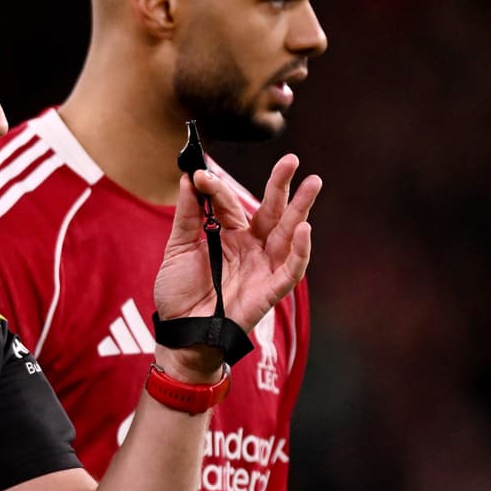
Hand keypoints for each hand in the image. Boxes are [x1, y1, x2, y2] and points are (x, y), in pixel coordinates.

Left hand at [152, 156, 319, 372]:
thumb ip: (187, 215)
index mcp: (228, 235)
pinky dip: (301, 249)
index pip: (229, 204)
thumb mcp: (177, 249)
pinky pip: (292, 267)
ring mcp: (263, 265)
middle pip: (270, 210)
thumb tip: (188, 178)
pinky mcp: (272, 288)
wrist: (182, 331)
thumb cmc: (179, 294)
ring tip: (312, 182)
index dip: (217, 189)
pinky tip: (305, 228)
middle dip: (281, 185)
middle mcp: (250, 246)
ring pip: (288, 232)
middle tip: (291, 159)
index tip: (200, 174)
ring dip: (301, 208)